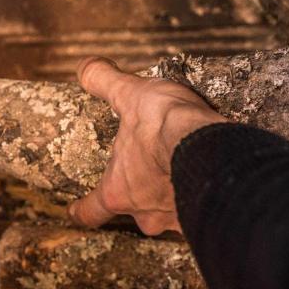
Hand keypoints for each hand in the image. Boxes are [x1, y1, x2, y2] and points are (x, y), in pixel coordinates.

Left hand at [68, 57, 225, 234]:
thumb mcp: (130, 94)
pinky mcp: (210, 217)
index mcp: (118, 190)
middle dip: (142, 197)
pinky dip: (205, 197)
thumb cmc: (166, 127)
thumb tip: (84, 68)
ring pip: (171, 215)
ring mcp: (178, 220)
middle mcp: (146, 214)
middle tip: (150, 178)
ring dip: (176, 198)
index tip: (75, 211)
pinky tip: (214, 180)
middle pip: (137, 214)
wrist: (213, 148)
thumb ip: (104, 81)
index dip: (81, 210)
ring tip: (186, 176)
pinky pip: (203, 212)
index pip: (91, 212)